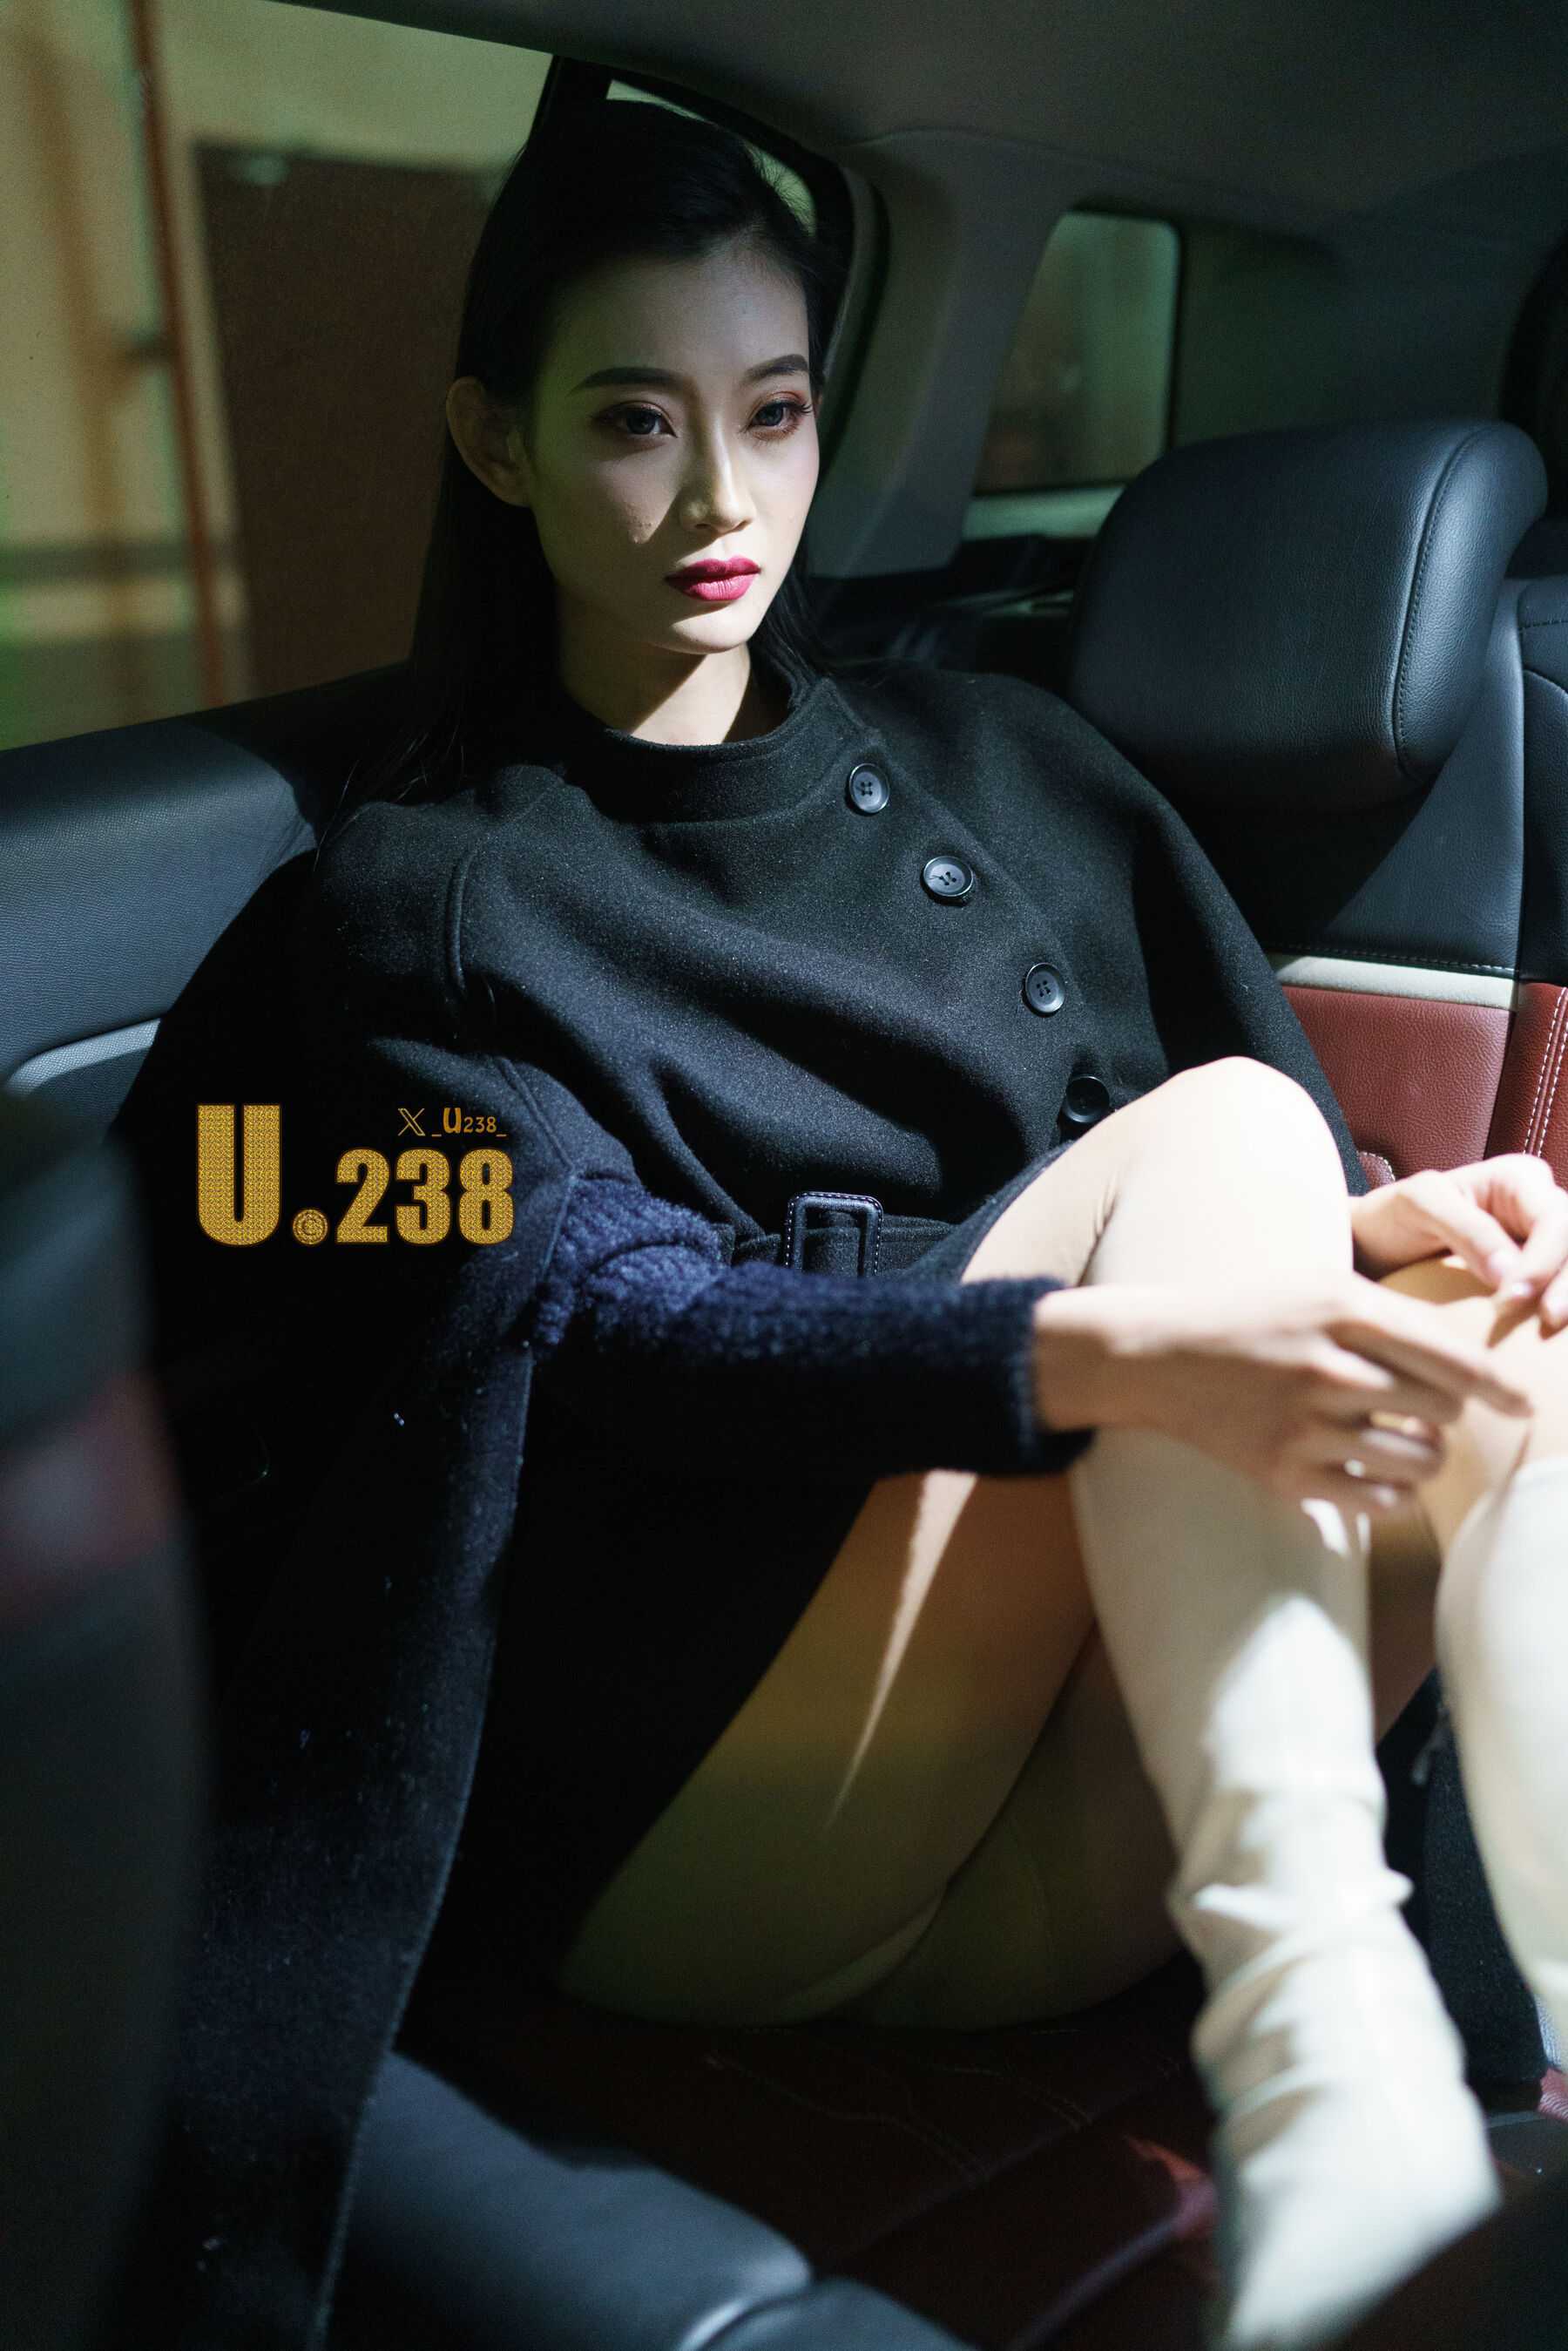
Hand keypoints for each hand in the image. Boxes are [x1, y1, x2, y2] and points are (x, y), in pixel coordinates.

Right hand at [1032, 1273, 1532, 1514]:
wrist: (1157, 1354)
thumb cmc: (1252, 1315)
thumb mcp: (1320, 1287)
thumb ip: (1393, 1315)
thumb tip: (1474, 1364)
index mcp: (1343, 1309)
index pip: (1453, 1357)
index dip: (1500, 1386)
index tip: (1523, 1403)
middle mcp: (1328, 1367)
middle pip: (1445, 1409)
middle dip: (1450, 1414)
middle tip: (1430, 1411)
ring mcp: (1304, 1424)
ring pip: (1419, 1459)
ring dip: (1427, 1455)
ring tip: (1406, 1442)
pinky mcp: (1284, 1472)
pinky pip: (1378, 1499)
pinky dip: (1393, 1491)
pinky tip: (1378, 1473)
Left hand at [1350, 1155, 1567, 1327]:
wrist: (1377, 1246)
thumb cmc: (1393, 1217)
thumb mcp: (1419, 1207)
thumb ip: (1467, 1230)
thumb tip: (1510, 1276)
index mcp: (1518, 1179)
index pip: (1556, 1219)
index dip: (1543, 1261)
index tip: (1511, 1300)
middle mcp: (1540, 1206)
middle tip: (1548, 1321)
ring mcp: (1544, 1241)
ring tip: (1553, 1328)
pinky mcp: (1539, 1274)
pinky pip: (1562, 1287)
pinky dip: (1562, 1303)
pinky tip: (1552, 1334)